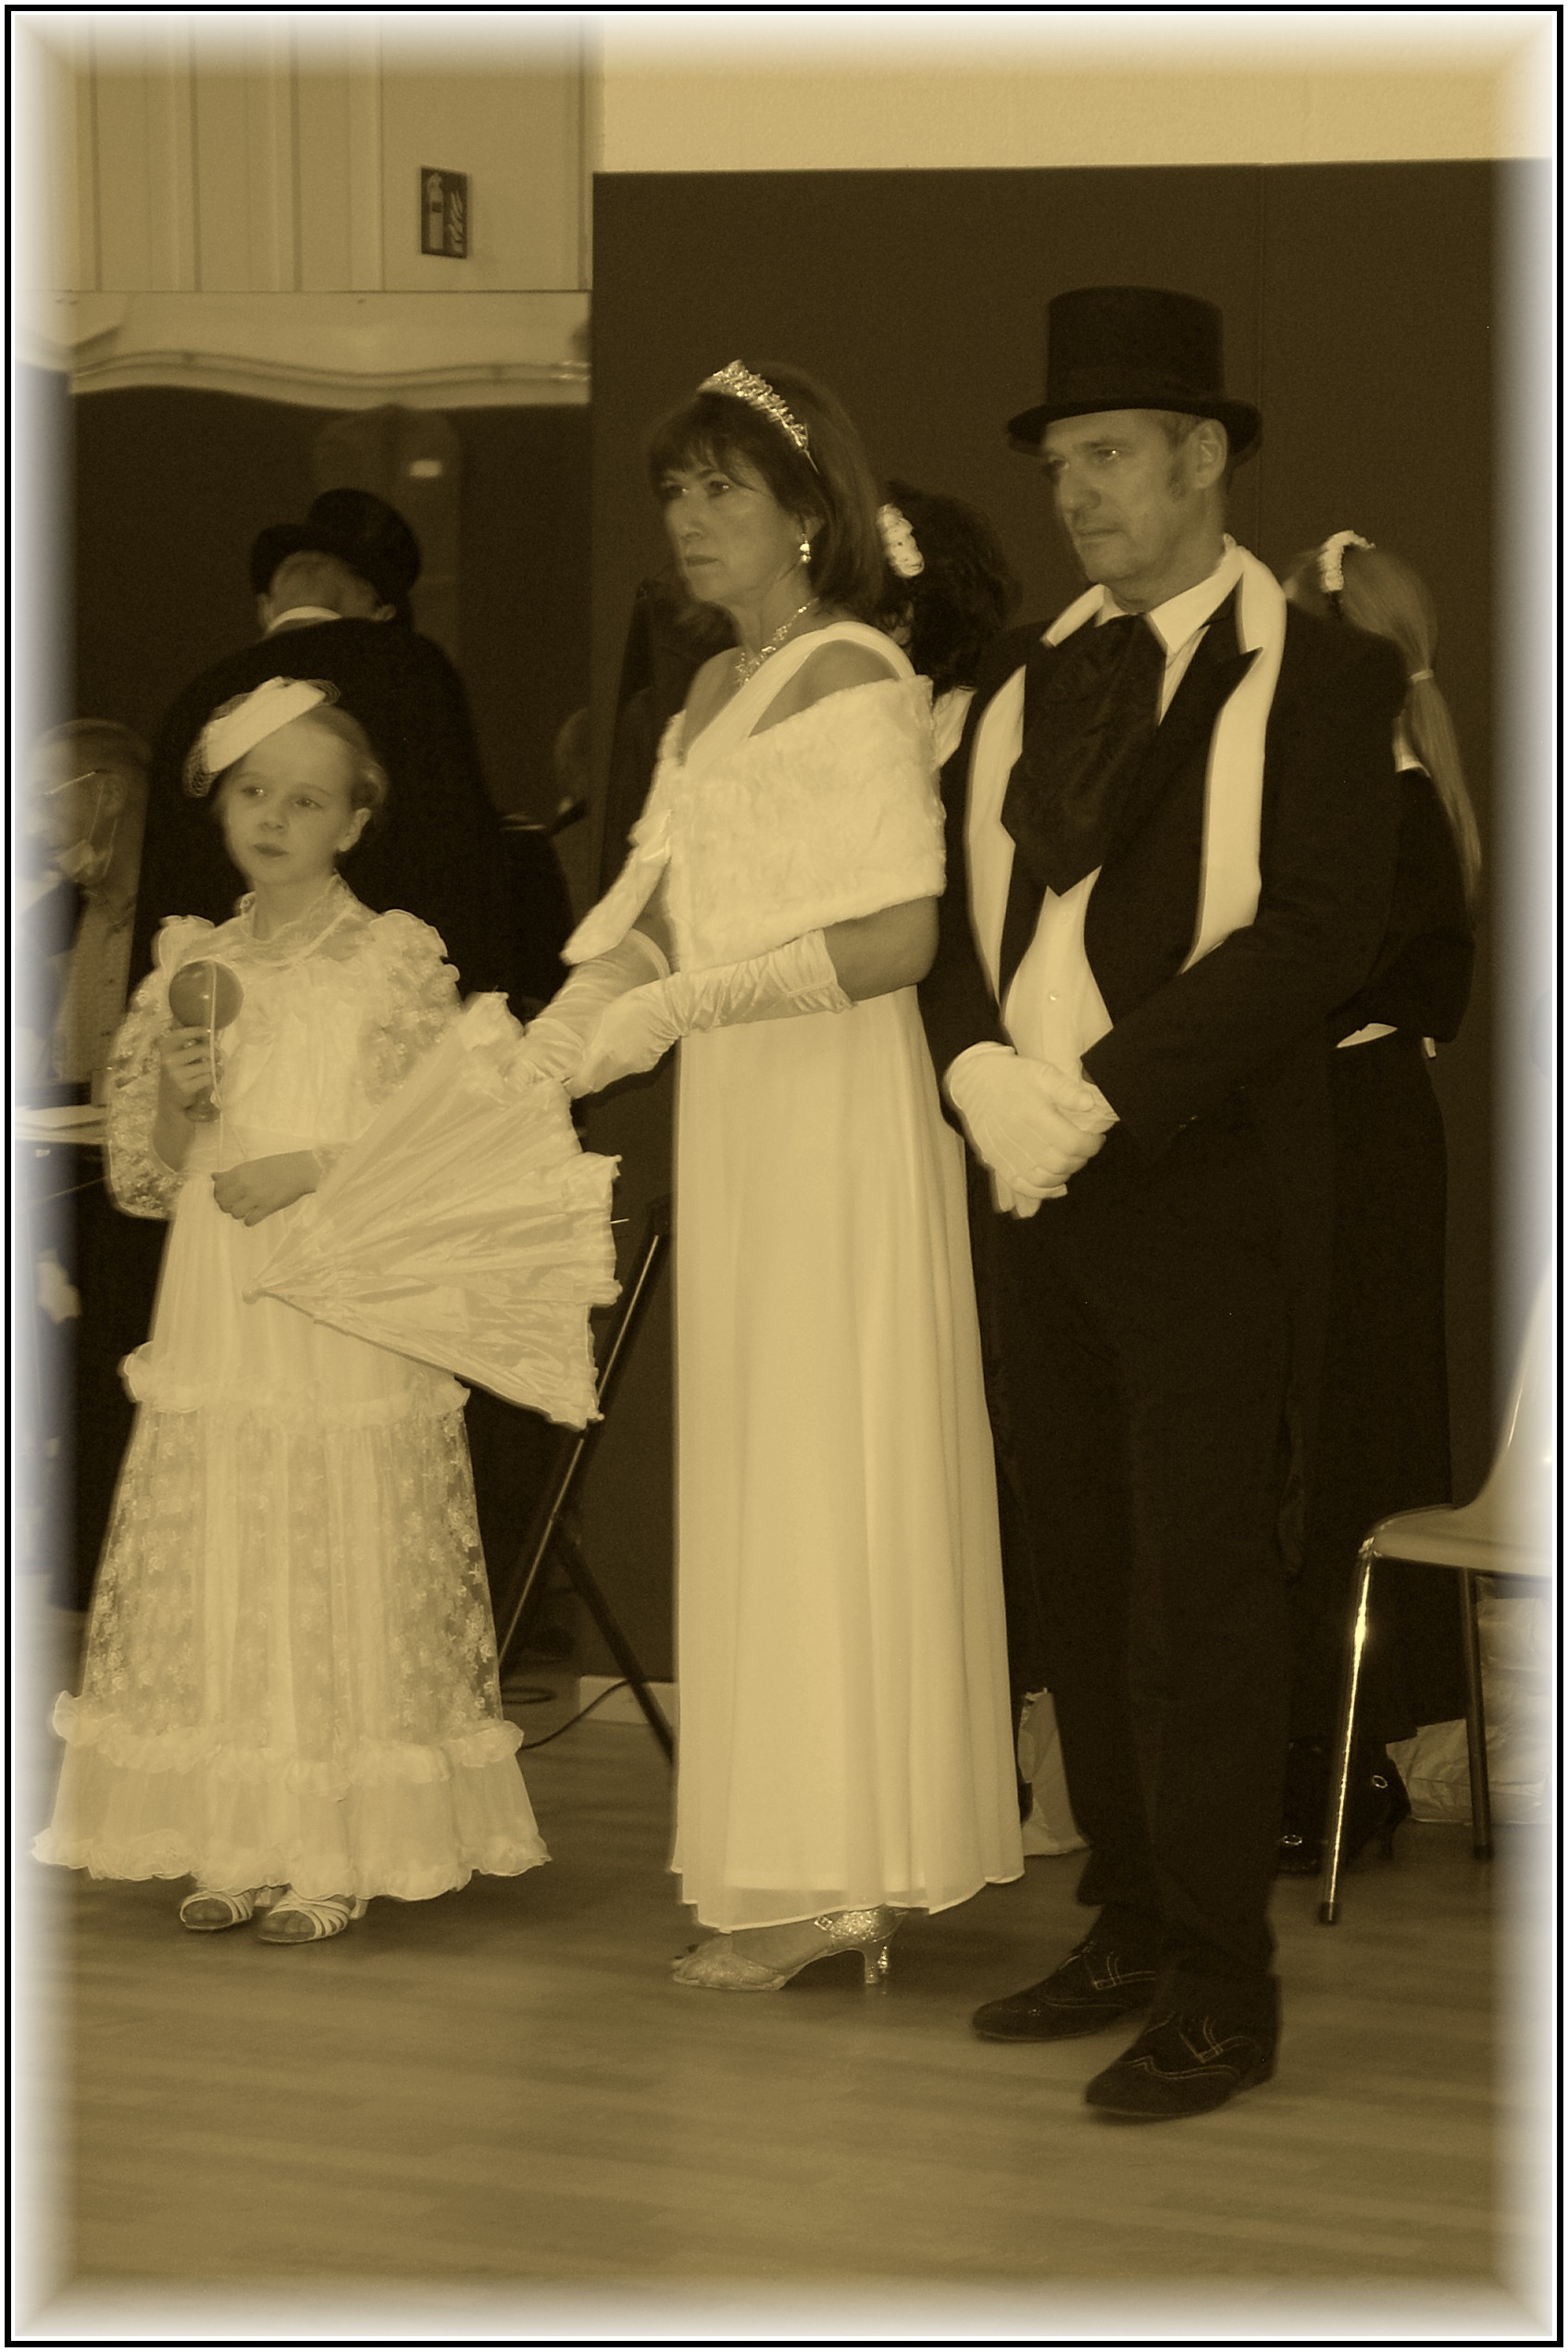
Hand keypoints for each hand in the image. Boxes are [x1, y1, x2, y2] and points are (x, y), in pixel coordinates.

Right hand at [158, 1024, 217, 1109]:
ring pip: (207, 1065)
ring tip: (216, 1071)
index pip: (179, 1035)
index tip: (208, 1031)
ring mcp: (176, 1075)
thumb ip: (189, 1048)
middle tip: (217, 1057)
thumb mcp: (177, 1059)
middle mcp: (168, 1061)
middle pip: (201, 1050)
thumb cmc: (178, 1075)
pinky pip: (208, 1078)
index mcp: (165, 1050)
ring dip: (217, 1068)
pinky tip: (213, 1079)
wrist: (170, 1101)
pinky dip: (215, 1078)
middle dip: (214, 1053)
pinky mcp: (185, 1087)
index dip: (195, 1031)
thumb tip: (209, 1036)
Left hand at [211, 1151, 320, 1225]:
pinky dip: (250, 1220)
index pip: (217, 1189)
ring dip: (239, 1213)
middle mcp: (244, 1185)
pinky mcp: (267, 1207)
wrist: (299, 1170)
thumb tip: (213, 1176)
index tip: (227, 1196)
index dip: (219, 1195)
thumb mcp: (251, 1166)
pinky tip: (255, 1215)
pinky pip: (249, 1221)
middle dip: (227, 1206)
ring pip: (234, 1213)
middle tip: (236, 1204)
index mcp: (239, 1173)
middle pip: (223, 1203)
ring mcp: (255, 1197)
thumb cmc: (276, 1166)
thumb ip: (231, 1173)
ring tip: (246, 1210)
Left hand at [568, 983, 682, 1098]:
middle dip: (589, 1079)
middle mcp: (617, 1066)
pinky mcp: (645, 1067)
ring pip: (613, 1077)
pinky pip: (629, 1070)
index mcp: (603, 1053)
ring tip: (612, 1048)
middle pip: (597, 1084)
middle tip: (585, 1068)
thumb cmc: (632, 1007)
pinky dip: (625, 1062)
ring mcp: (633, 1068)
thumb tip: (583, 1056)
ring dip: (608, 1068)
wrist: (664, 1009)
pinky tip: (629, 1046)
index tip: (569, 1084)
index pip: (582, 1084)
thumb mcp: (600, 1019)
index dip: (573, 1087)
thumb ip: (589, 1041)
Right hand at [947, 1047, 1115, 1200]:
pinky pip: (1022, 1186)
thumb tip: (1089, 1105)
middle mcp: (1019, 1138)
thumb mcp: (1043, 1072)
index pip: (1072, 1143)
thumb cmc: (1013, 1076)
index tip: (1096, 1138)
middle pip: (1060, 1163)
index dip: (1091, 1145)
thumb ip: (1067, 1090)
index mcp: (1034, 1115)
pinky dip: (1042, 1191)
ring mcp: (1006, 1154)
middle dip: (1080, 1160)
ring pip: (1044, 1179)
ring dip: (1064, 1175)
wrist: (975, 1082)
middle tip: (1084, 1149)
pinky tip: (1055, 1185)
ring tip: (1069, 1161)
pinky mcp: (997, 1162)